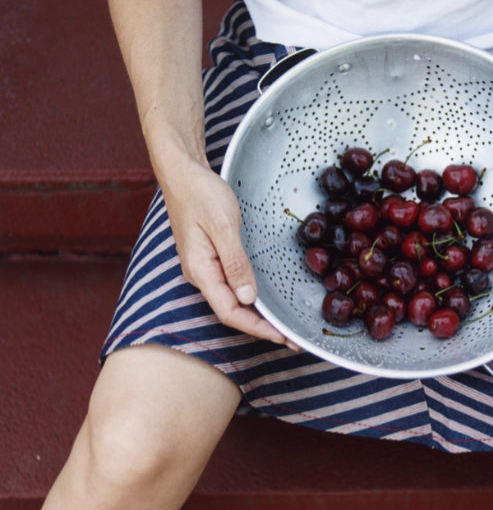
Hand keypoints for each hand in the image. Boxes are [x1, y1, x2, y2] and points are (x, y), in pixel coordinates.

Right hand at [161, 160, 299, 348]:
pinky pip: (232, 286)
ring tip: (282, 325)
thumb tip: (247, 297)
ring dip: (257, 315)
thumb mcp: (223, 225)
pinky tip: (265, 300)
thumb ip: (235, 262)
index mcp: (200, 270)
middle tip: (291, 336)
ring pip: (232, 301)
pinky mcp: (211, 259)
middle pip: (232, 312)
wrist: (183, 173)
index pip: (229, 312)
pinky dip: (250, 297)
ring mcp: (205, 268)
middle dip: (261, 327)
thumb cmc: (200, 194)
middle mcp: (201, 275)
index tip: (282, 336)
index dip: (257, 327)